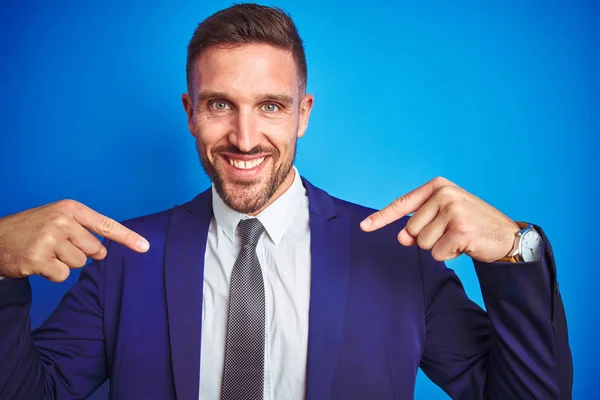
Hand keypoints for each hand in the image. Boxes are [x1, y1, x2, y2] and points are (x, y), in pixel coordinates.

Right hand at [0, 200, 148, 281]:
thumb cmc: (31, 230)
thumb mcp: (57, 218)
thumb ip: (83, 230)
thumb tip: (105, 251)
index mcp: (70, 209)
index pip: (106, 225)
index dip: (127, 238)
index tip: (145, 247)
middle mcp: (61, 221)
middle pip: (95, 250)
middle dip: (81, 253)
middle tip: (58, 246)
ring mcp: (49, 240)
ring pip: (79, 264)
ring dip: (65, 263)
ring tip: (45, 252)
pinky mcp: (39, 259)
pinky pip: (63, 275)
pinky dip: (52, 274)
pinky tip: (38, 263)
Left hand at [360, 177, 519, 262]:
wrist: (507, 235)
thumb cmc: (471, 224)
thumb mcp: (443, 218)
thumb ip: (418, 224)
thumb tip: (402, 238)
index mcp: (438, 186)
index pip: (402, 204)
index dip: (381, 218)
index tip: (364, 226)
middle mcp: (444, 194)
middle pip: (412, 230)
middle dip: (428, 238)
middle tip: (451, 232)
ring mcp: (453, 210)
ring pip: (423, 243)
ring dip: (440, 247)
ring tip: (459, 237)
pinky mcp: (460, 229)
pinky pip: (438, 253)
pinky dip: (450, 255)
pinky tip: (466, 245)